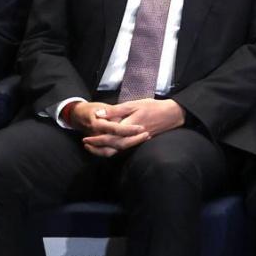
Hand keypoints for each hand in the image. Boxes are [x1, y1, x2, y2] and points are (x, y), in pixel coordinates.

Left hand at [64, 98, 182, 156]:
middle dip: (97, 146)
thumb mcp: (133, 104)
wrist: (171, 115)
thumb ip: (115, 110)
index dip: (96, 139)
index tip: (86, 138)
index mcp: (128, 127)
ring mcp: (136, 141)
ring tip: (92, 147)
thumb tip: (99, 114)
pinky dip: (113, 149)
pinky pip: (123, 149)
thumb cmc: (152, 107)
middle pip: (112, 146)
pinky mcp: (138, 142)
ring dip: (104, 150)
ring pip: (118, 150)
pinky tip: (106, 146)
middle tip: (85, 143)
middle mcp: (132, 137)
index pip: (109, 137)